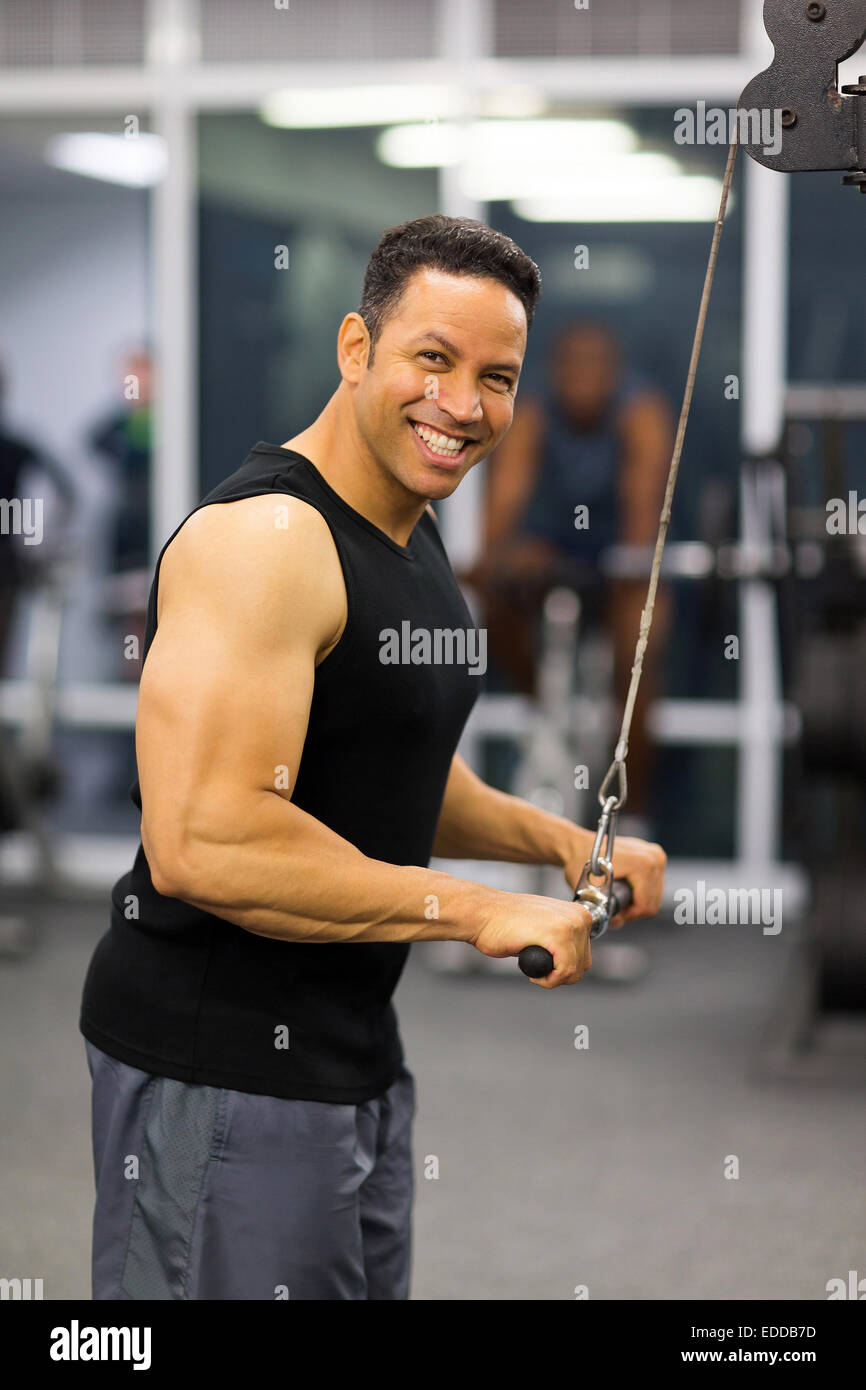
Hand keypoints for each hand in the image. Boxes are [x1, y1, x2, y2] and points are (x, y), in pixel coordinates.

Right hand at [473, 891, 593, 988]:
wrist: (481, 913)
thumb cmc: (503, 923)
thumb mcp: (542, 928)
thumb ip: (560, 940)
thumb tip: (572, 962)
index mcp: (578, 913)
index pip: (583, 955)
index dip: (561, 967)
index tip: (542, 962)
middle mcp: (579, 917)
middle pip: (581, 965)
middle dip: (557, 974)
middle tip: (535, 966)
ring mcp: (570, 924)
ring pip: (573, 971)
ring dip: (551, 978)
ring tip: (530, 966)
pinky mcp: (558, 935)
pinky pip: (564, 972)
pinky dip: (547, 980)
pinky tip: (531, 972)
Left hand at [562, 834, 665, 928]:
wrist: (578, 844)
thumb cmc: (579, 862)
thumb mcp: (589, 890)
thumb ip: (605, 909)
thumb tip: (617, 923)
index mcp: (643, 864)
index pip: (646, 906)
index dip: (629, 915)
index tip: (613, 913)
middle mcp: (654, 857)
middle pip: (652, 902)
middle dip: (633, 910)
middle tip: (613, 908)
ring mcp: (656, 855)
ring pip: (654, 896)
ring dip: (637, 902)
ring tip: (616, 898)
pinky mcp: (654, 856)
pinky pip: (653, 885)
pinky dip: (640, 892)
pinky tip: (624, 889)